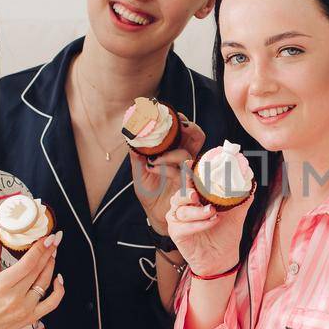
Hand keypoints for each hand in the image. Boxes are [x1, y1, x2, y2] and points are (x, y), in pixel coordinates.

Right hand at [0, 233, 64, 328]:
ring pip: (45, 283)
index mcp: (1, 285)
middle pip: (38, 270)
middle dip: (48, 252)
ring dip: (51, 266)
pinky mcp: (32, 316)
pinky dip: (59, 290)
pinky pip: (52, 303)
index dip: (40, 249)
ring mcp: (25, 308)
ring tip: (52, 254)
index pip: (27, 263)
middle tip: (54, 240)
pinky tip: (59, 278)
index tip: (48, 238)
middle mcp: (14, 297)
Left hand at [131, 115, 206, 234]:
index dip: (180, 120)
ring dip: (170, 153)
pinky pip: (181, 173)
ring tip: (154, 158)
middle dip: (188, 128)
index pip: (185, 131)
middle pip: (196, 137)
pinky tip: (152, 168)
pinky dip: (166, 169)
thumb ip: (137, 156)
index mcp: (176, 152)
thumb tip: (131, 138)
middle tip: (177, 126)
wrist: (156, 216)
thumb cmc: (151, 194)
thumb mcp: (139, 173)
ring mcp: (189, 173)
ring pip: (187, 154)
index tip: (167, 112)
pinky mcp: (188, 186)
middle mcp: (186, 160)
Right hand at [166, 160, 251, 277]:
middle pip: (180, 194)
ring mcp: (178, 219)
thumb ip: (241, 198)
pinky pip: (183, 225)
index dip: (188, 172)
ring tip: (213, 212)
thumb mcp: (236, 214)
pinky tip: (210, 223)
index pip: (189, 182)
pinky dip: (197, 224)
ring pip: (182, 210)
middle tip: (198, 195)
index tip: (190, 162)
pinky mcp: (176, 233)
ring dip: (198, 211)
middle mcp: (184, 206)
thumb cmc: (226, 233)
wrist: (222, 257)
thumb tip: (251, 183)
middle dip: (188, 192)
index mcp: (196, 198)